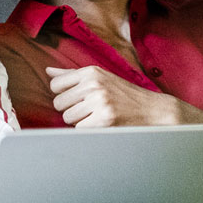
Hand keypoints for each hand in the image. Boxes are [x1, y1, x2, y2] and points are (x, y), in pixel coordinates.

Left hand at [46, 65, 202, 126]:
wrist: (154, 111)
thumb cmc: (125, 95)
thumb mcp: (101, 78)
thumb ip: (73, 76)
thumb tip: (48, 70)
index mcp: (91, 72)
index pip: (56, 85)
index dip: (65, 96)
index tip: (79, 99)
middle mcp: (93, 84)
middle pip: (59, 103)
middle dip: (72, 110)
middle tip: (92, 110)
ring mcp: (99, 102)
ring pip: (68, 118)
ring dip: (81, 122)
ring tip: (99, 117)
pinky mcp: (104, 120)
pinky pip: (79, 130)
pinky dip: (89, 131)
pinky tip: (103, 126)